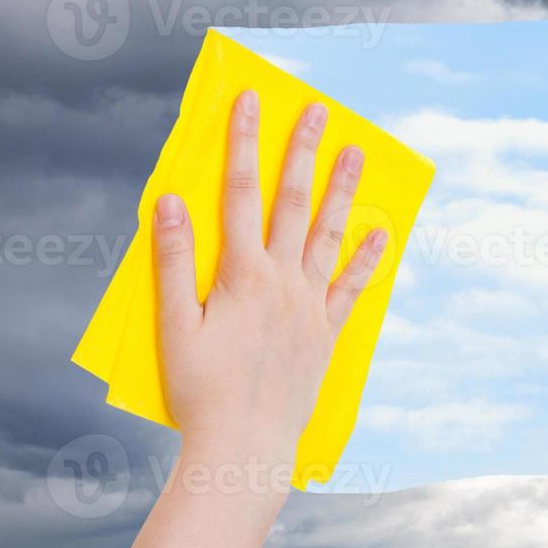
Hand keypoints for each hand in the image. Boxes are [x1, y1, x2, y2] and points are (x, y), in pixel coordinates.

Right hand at [151, 88, 385, 474]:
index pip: (239, 193)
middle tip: (318, 111)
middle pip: (294, 203)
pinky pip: (352, 287)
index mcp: (241, 274)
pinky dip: (366, 258)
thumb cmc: (200, 390)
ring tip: (356, 153)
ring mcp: (311, 306)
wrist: (245, 445)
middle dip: (303, 152)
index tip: (250, 102)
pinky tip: (380, 232)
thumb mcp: (173, 324)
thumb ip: (172, 259)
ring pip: (330, 235)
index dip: (244, 143)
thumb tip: (168, 201)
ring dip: (342, 191)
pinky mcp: (328, 333)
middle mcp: (283, 281)